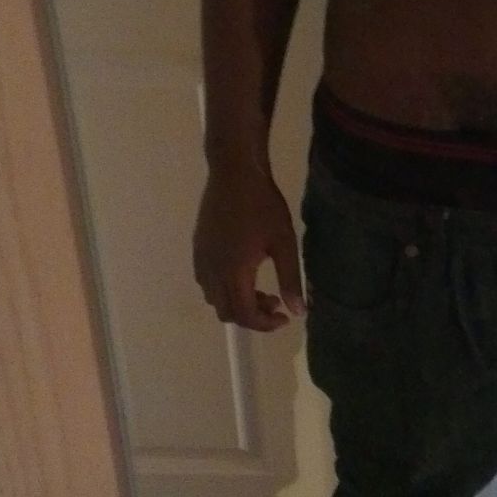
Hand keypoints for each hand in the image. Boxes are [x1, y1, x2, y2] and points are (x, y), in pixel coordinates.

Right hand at [193, 166, 305, 331]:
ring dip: (237, 302)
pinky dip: (224, 288)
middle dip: (251, 315)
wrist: (234, 172)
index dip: (264, 324)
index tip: (284, 318)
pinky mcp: (197, 248)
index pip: (244, 315)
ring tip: (259, 286)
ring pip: (214, 298)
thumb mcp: (284, 243)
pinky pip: (206, 282)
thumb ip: (291, 280)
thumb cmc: (263, 205)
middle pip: (226, 312)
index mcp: (233, 272)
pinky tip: (241, 271)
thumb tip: (299, 311)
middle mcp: (211, 271)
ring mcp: (201, 259)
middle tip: (274, 301)